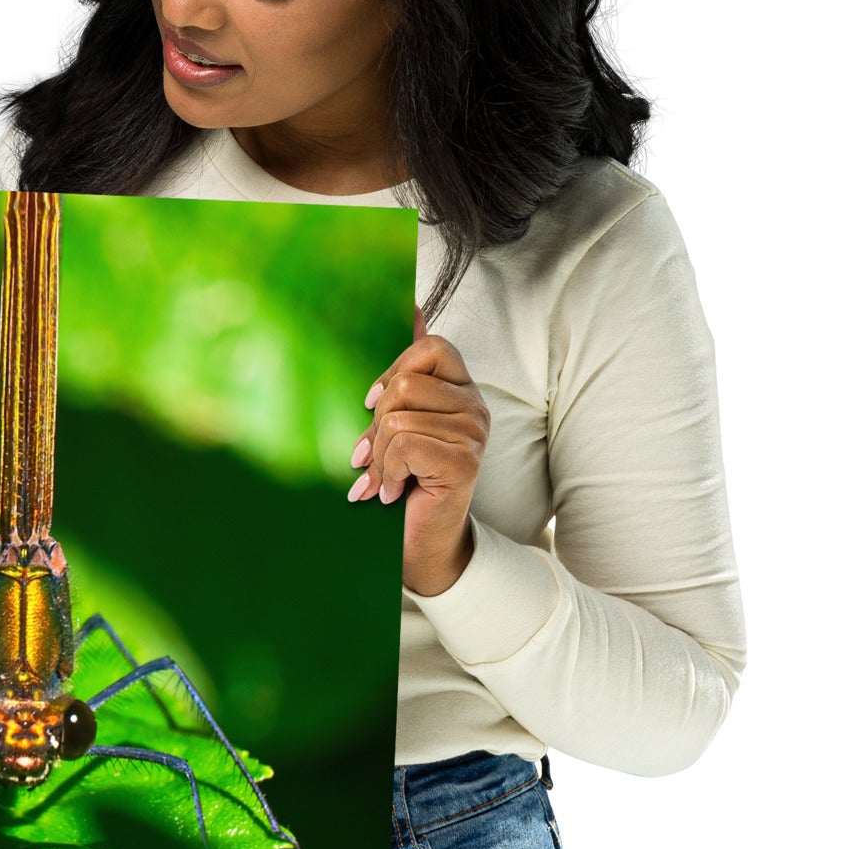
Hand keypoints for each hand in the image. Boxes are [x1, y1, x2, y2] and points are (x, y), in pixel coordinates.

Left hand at [347, 305, 488, 595]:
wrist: (422, 542)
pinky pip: (404, 444)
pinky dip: (386, 472)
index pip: (431, 347)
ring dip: (379, 456)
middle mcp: (475, 407)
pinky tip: (392, 492)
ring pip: (398, 418)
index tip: (373, 405)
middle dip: (376, 425)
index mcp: (461, 391)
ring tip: (384, 479)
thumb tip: (413, 305)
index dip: (394, 371)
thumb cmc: (406, 481)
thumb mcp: (396, 423)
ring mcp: (474, 433)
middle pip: (405, 385)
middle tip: (373, 456)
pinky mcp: (464, 461)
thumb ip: (404, 374)